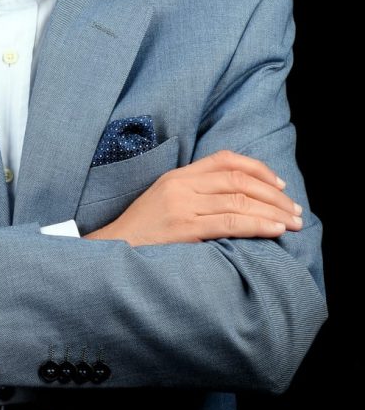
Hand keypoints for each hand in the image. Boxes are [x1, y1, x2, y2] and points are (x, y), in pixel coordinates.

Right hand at [84, 149, 303, 245]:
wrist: (112, 250)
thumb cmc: (142, 230)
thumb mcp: (165, 199)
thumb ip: (194, 192)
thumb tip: (236, 197)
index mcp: (178, 175)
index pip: (226, 160)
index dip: (259, 170)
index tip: (280, 185)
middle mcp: (182, 186)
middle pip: (239, 181)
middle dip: (274, 195)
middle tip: (296, 210)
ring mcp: (182, 206)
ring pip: (239, 202)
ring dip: (273, 213)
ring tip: (294, 223)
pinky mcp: (184, 229)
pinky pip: (229, 223)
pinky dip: (257, 226)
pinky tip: (275, 231)